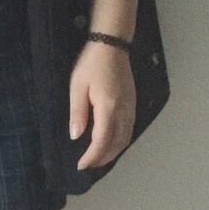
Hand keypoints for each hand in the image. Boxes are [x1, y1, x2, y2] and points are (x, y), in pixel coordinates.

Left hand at [68, 40, 135, 169]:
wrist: (112, 45)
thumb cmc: (91, 64)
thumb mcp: (77, 86)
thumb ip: (77, 113)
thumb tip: (76, 136)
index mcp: (108, 108)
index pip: (101, 141)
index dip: (92, 156)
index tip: (81, 165)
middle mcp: (123, 111)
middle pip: (117, 144)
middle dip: (103, 158)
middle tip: (88, 165)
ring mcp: (131, 107)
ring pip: (126, 139)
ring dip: (113, 152)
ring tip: (98, 158)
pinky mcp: (133, 103)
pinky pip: (129, 129)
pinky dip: (121, 141)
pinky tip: (111, 143)